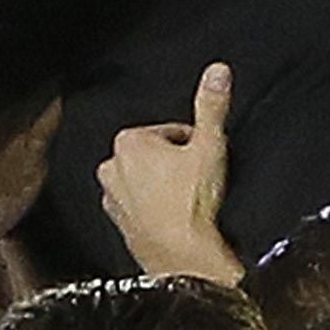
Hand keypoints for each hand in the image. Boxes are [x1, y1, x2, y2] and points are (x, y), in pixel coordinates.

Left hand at [100, 62, 239, 280]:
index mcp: (129, 142)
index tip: (203, 159)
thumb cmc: (192, 204)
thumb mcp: (210, 145)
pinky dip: (156, 209)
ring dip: (164, 186)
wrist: (184, 258)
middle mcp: (112, 168)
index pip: (168, 131)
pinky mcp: (119, 224)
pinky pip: (140, 207)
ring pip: (145, 181)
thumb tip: (217, 70)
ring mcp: (113, 199)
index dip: (192, 143)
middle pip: (154, 155)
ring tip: (188, 201)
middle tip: (197, 180)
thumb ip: (211, 105)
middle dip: (174, 164)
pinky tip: (177, 218)